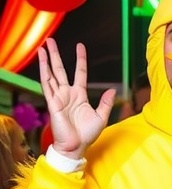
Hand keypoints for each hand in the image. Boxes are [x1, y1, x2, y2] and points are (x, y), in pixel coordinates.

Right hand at [38, 39, 115, 159]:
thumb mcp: (101, 117)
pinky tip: (42, 61)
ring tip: (44, 46)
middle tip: (51, 40)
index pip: (79, 72)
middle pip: (60, 69)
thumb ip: (106, 102)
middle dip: (56, 55)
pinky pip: (47, 85)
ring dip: (47, 60)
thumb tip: (113, 89)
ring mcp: (59, 97)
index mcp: (79, 95)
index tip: (80, 46)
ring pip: (51, 74)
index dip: (80, 59)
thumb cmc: (87, 135)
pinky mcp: (53, 103)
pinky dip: (44, 72)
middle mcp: (67, 94)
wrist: (76, 147)